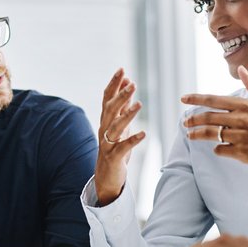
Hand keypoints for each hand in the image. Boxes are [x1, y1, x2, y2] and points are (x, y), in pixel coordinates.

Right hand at [95, 68, 146, 205]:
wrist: (106, 176)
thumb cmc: (115, 149)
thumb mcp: (120, 126)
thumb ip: (123, 107)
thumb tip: (128, 86)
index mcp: (105, 120)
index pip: (107, 98)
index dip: (114, 84)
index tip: (122, 70)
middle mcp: (103, 129)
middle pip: (110, 109)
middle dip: (120, 95)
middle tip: (132, 83)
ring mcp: (107, 143)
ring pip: (115, 126)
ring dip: (127, 114)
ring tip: (139, 104)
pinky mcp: (113, 157)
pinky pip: (122, 147)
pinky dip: (132, 140)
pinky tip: (143, 134)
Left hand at [182, 66, 247, 196]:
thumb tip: (241, 68)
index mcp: (247, 106)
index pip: (214, 100)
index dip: (196, 99)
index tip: (183, 98)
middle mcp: (242, 119)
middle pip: (208, 117)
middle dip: (193, 119)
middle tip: (185, 122)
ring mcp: (241, 137)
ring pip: (210, 133)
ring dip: (197, 134)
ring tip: (190, 135)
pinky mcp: (241, 153)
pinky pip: (220, 149)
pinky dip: (217, 149)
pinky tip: (219, 149)